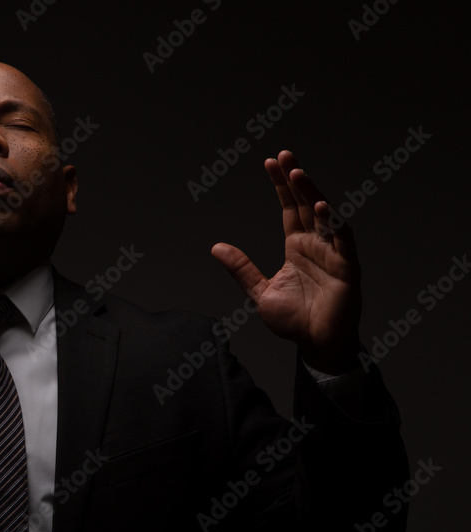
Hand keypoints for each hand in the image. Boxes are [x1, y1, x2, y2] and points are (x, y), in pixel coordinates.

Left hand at [211, 150, 361, 373]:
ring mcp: (333, 254)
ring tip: (298, 174)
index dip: (281, 186)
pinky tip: (323, 206)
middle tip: (284, 155)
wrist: (315, 345)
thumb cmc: (294, 320)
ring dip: (313, 194)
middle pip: (307, 204)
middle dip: (296, 179)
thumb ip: (241, 268)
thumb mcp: (260, 291)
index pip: (290, 208)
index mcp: (297, 247)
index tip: (271, 162)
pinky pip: (343, 241)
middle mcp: (316, 245)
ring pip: (325, 216)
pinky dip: (335, 223)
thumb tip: (216, 247)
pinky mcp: (347, 268)